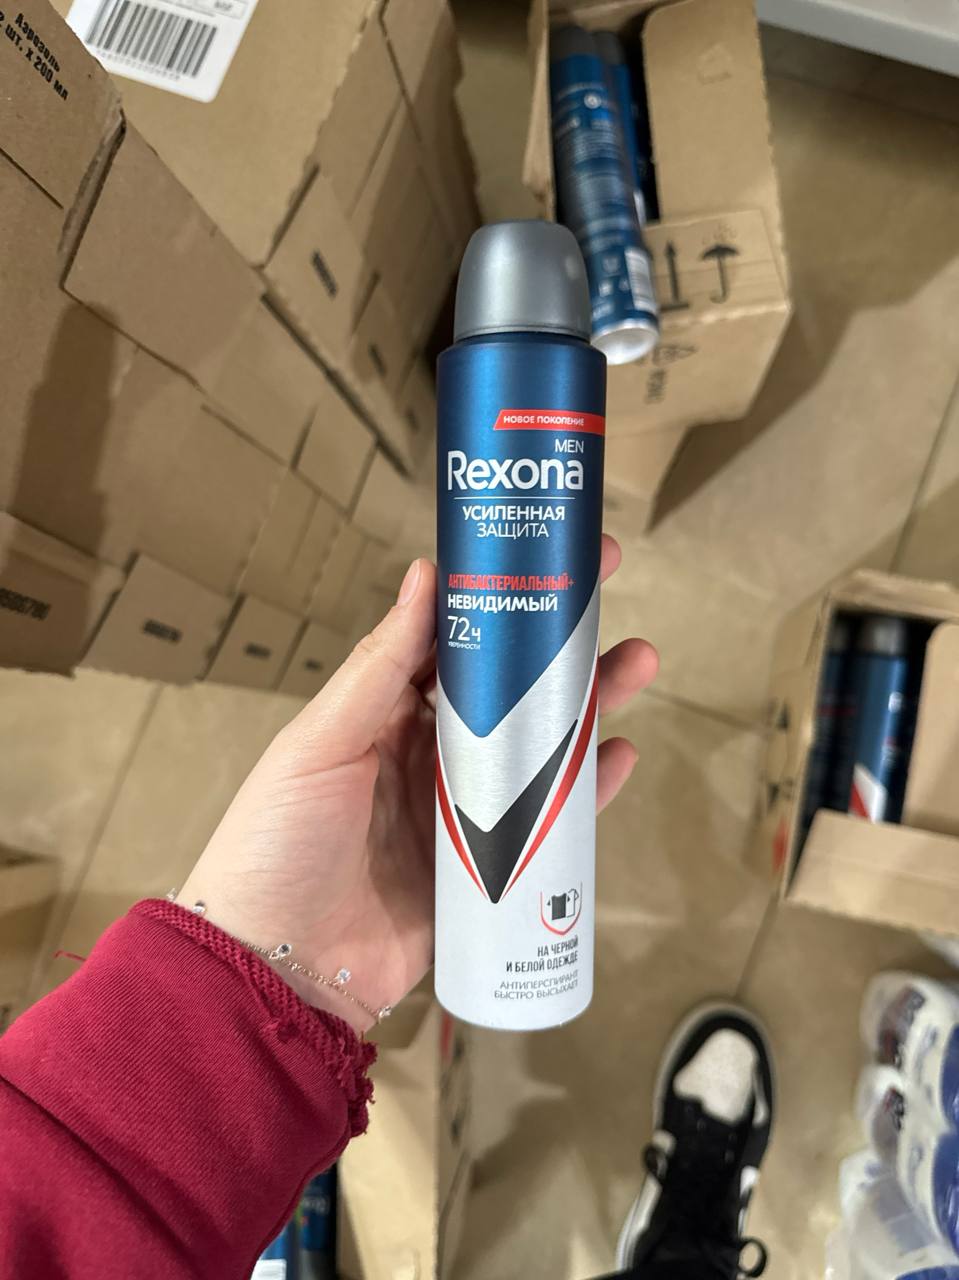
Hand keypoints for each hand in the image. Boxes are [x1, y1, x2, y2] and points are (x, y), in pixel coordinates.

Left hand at [180, 536, 656, 1032]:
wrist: (279, 969)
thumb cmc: (278, 844)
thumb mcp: (319, 744)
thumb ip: (378, 668)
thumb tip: (424, 574)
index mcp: (387, 713)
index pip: (456, 638)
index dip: (502, 594)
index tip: (547, 552)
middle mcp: (433, 753)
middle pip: (512, 686)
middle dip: (562, 640)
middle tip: (611, 589)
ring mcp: (467, 811)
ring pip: (543, 745)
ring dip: (590, 703)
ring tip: (639, 661)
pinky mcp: (491, 869)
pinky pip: (552, 821)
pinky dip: (591, 790)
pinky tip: (621, 756)